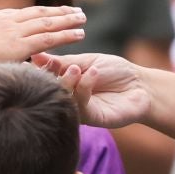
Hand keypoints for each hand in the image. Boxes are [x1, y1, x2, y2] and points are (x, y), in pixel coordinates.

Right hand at [0, 6, 85, 73]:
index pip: (21, 15)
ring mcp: (12, 32)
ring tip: (82, 19)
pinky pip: (49, 37)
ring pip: (47, 22)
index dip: (40, 14)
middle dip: (58, 11)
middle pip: (38, 13)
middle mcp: (4, 21)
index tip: (52, 13)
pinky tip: (79, 34)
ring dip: (67, 20)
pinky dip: (66, 34)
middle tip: (75, 10)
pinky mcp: (20, 45)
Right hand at [35, 52, 151, 128]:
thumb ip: (61, 62)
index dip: (39, 68)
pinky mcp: (92, 118)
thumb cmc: (114, 71)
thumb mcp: (86, 61)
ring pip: (63, 99)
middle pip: (49, 91)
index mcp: (63, 84)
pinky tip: (92, 73)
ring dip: (67, 82)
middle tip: (54, 65)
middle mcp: (67, 99)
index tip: (33, 57)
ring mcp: (78, 110)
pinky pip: (81, 105)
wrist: (141, 85)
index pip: (43, 77)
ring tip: (75, 69)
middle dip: (50, 76)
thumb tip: (35, 54)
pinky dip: (84, 86)